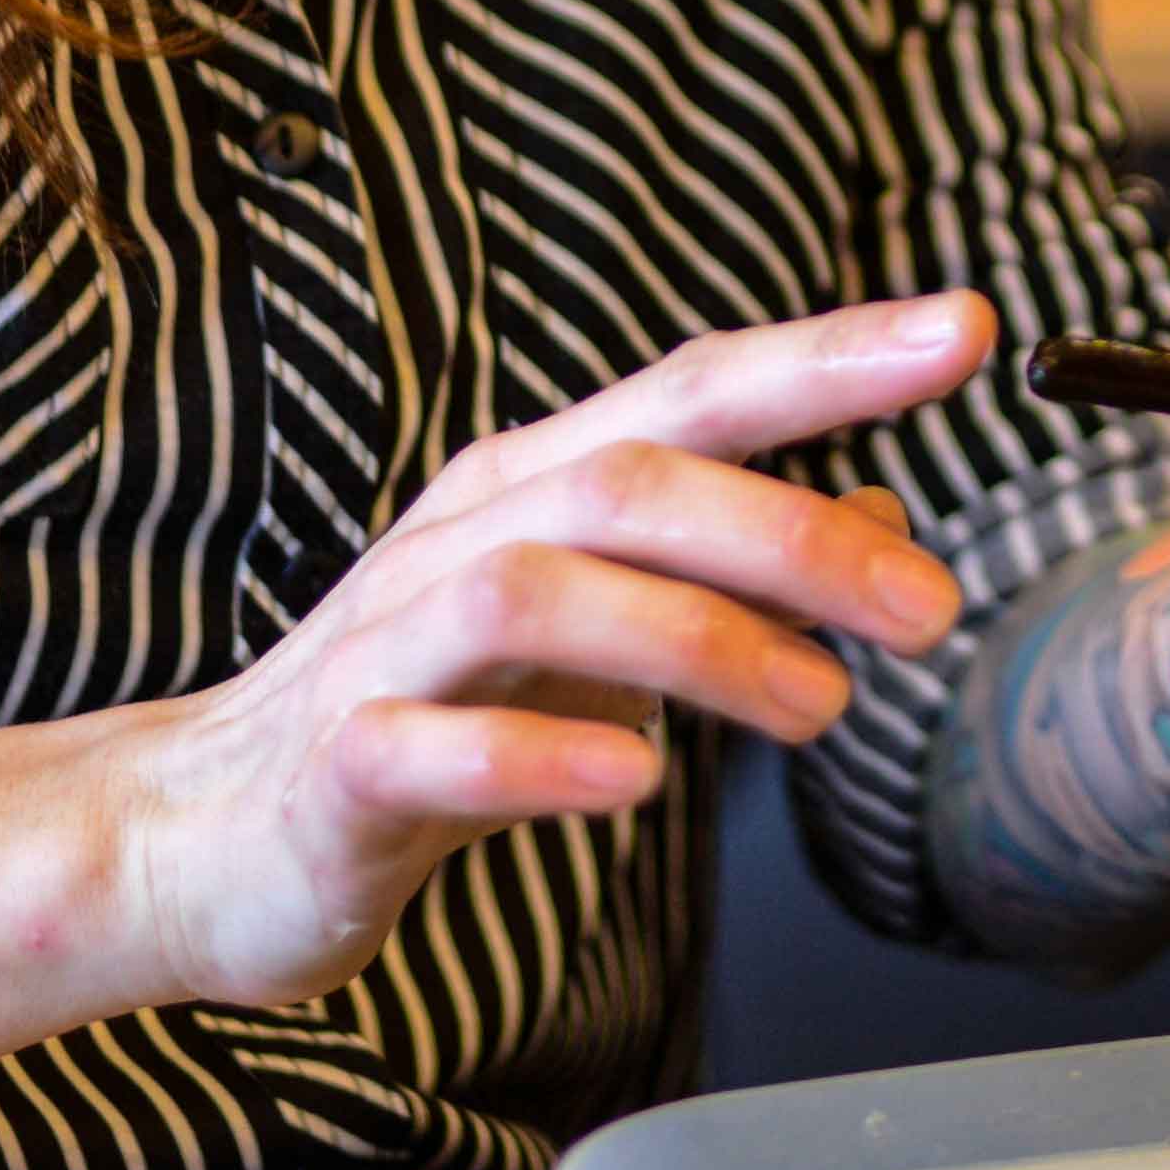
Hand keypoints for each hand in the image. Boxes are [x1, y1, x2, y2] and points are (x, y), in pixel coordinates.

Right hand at [103, 292, 991, 1009]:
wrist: (202, 837)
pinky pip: (430, 747)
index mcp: (535, 485)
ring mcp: (387, 647)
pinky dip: (537, 758)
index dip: (831, 352)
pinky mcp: (336, 767)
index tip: (967, 331)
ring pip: (538, 591)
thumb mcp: (594, 628)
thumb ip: (724, 571)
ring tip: (819, 709)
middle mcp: (463, 536)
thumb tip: (883, 524)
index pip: (696, 388)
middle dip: (793, 532)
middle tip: (928, 611)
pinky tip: (630, 785)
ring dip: (698, 640)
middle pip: (631, 479)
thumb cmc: (425, 714)